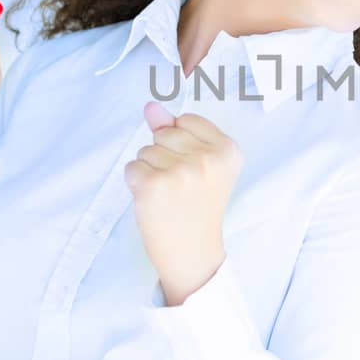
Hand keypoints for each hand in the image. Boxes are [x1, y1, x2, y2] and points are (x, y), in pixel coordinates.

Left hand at [126, 102, 241, 305]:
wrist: (192, 252)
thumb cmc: (197, 207)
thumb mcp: (199, 165)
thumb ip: (176, 130)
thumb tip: (151, 106)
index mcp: (227, 150)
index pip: (186, 120)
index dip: (182, 144)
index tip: (194, 171)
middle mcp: (207, 158)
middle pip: (164, 133)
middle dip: (164, 156)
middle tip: (180, 187)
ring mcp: (180, 172)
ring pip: (145, 150)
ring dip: (149, 171)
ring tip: (168, 196)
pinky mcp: (154, 185)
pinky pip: (132, 168)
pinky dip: (136, 183)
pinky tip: (154, 201)